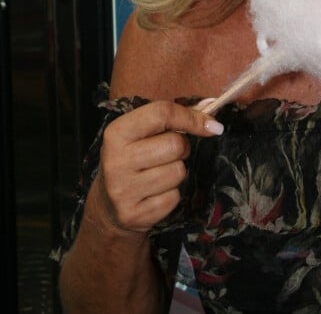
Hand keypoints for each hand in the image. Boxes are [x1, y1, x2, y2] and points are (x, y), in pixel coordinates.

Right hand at [97, 100, 222, 233]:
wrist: (108, 205)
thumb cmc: (133, 158)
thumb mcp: (142, 133)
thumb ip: (174, 117)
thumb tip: (211, 109)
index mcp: (117, 132)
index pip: (162, 113)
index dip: (191, 117)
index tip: (211, 125)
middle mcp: (116, 160)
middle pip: (175, 145)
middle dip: (182, 147)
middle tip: (170, 153)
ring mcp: (122, 190)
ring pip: (178, 172)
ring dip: (177, 171)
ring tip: (159, 172)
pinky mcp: (133, 214)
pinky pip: (173, 197)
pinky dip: (172, 193)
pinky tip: (155, 192)